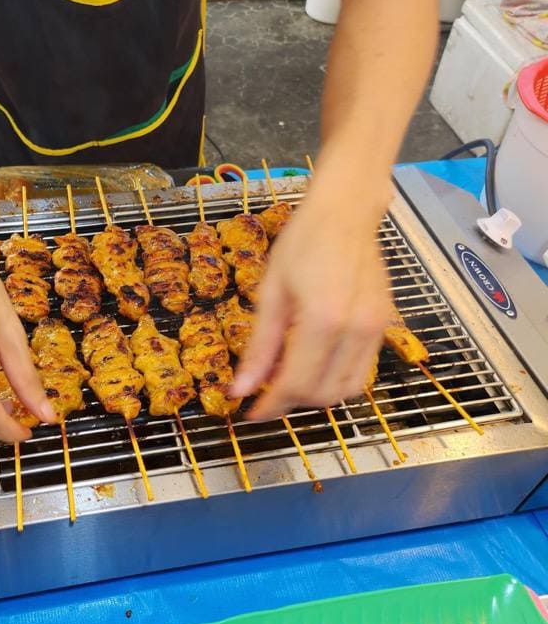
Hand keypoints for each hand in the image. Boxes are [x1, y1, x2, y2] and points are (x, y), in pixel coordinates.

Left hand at [232, 192, 388, 419]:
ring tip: (288, 381)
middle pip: (323, 394)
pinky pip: (361, 372)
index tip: (250, 412)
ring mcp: (376, 329)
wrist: (347, 212)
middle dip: (291, 402)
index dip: (271, 405)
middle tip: (266, 392)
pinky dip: (335, 380)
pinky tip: (312, 366)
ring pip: (347, 390)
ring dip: (315, 396)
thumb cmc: (302, 242)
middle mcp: (356, 329)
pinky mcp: (385, 326)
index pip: (297, 383)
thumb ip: (259, 347)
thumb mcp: (270, 293)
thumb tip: (239, 389)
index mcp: (324, 318)